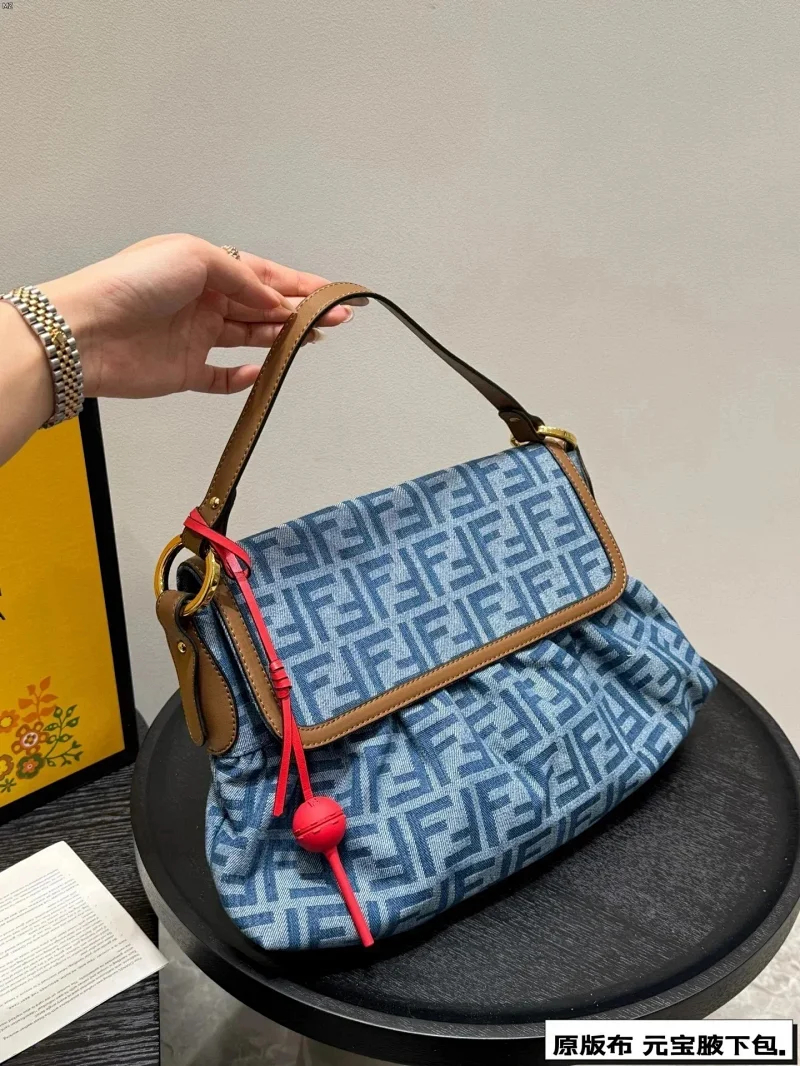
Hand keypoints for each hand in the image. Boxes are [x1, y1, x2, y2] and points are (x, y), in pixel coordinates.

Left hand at [39, 233, 352, 397]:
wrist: (86, 332)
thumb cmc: (130, 284)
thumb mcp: (196, 258)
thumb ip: (243, 277)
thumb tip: (274, 299)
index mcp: (204, 266)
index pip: (263, 275)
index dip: (300, 285)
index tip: (334, 295)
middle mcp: (202, 299)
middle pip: (262, 307)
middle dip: (301, 312)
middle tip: (336, 320)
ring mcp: (194, 336)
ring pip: (249, 338)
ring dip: (281, 339)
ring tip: (311, 340)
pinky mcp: (184, 371)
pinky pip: (221, 377)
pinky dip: (243, 378)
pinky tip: (259, 371)